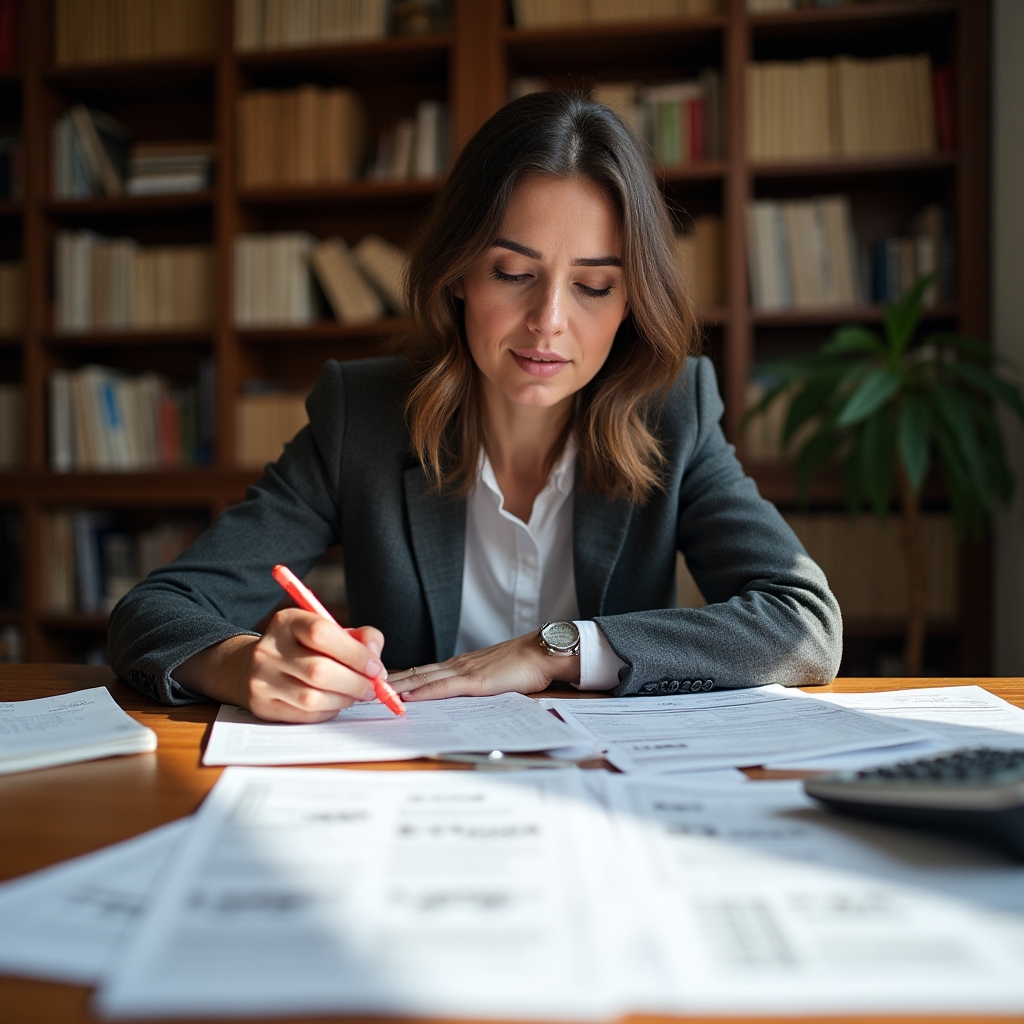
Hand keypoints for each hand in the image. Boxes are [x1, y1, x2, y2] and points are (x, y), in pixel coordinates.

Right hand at [175, 609, 384, 722]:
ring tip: (355, 694)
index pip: (322, 633)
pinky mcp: (263, 706)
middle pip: (319, 670)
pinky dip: (329, 710)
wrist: (251, 667)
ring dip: (344, 699)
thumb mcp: (327, 631)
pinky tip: (335, 702)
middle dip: (355, 682)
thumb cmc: (302, 648)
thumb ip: (359, 638)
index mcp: (287, 621)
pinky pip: (305, 714)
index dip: (355, 653)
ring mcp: (262, 680)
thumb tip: (375, 656)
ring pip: (313, 697)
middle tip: (372, 687)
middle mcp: (269, 649)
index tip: (375, 667)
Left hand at [389, 631, 579, 700]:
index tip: (375, 686)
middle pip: (414, 674)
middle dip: (387, 683)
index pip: (420, 672)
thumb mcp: (491, 676)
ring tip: (374, 694)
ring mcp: (465, 672)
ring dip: (397, 688)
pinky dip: (424, 693)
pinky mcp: (476, 682)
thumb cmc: (523, 666)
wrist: (543, 653)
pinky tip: (409, 698)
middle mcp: (457, 665)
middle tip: (361, 690)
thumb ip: (472, 685)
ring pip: (423, 680)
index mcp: (459, 665)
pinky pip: (444, 688)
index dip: (397, 679)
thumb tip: (454, 698)